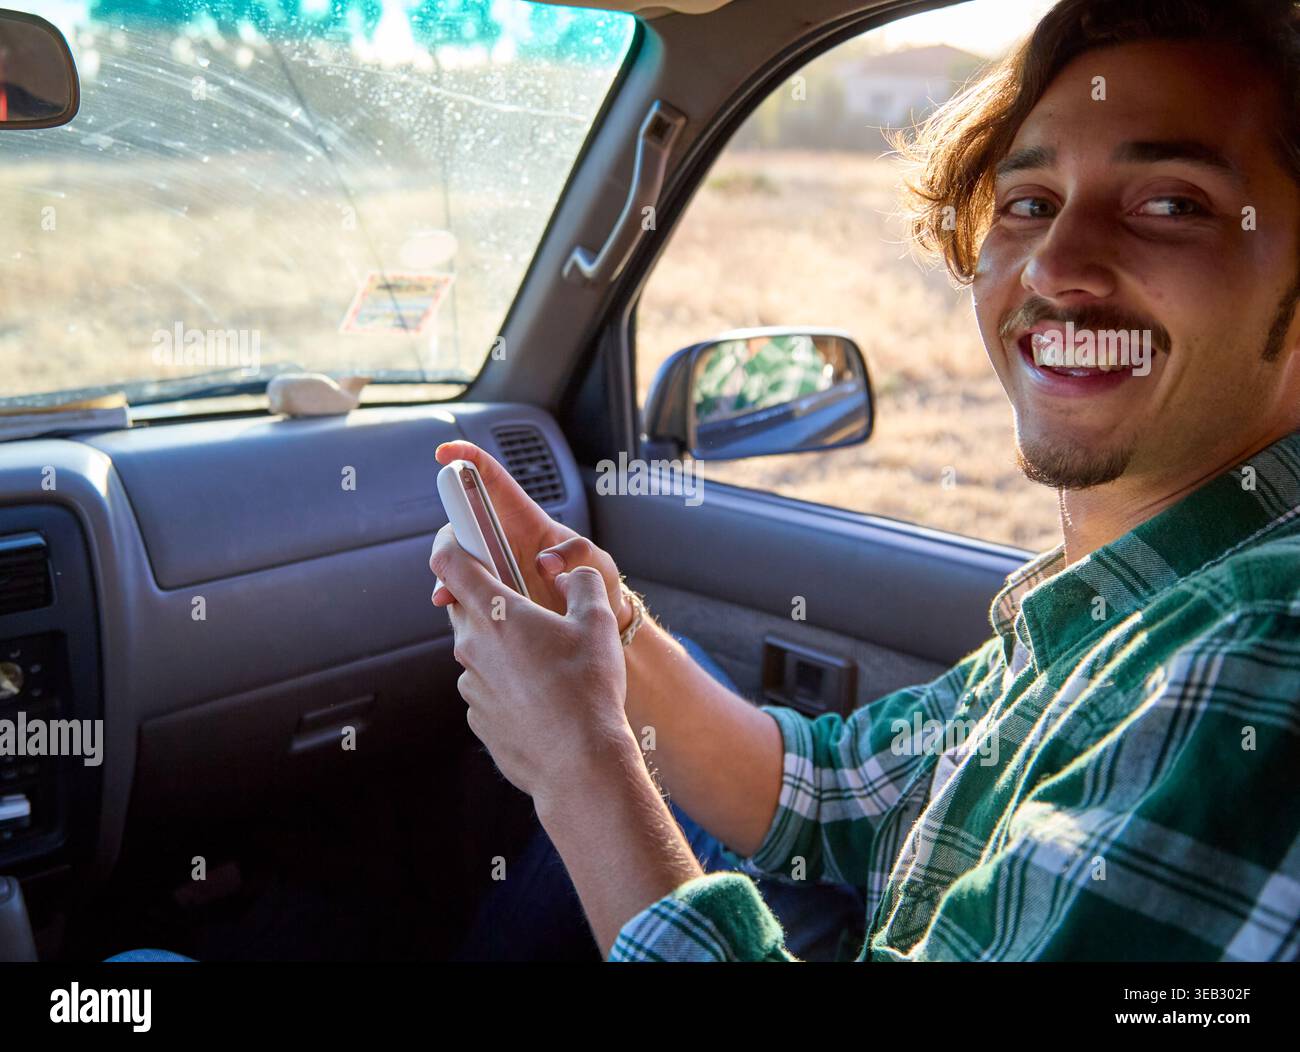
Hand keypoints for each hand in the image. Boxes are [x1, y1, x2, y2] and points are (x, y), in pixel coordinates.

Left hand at [429, 526, 631, 801]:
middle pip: (464, 604)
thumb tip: (572, 573)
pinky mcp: (477, 716)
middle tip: (527, 603)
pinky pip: (487, 685)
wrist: (580, 765)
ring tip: (548, 660)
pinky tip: (543, 695)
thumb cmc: (589, 692)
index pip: (449, 561)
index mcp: (497, 614)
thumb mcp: (599, 621)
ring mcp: (471, 684)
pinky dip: (507, 681)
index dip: (451, 538)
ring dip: (503, 644)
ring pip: (478, 648)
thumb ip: (583, 583)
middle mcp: (473, 646)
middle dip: (489, 597)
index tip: (461, 530)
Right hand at [431, 441, 632, 631]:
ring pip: (455, 560)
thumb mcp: (596, 561)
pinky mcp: (487, 592)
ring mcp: (492, 566)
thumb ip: (577, 553)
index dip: (467, 459)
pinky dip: (454, 596)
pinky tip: (454, 605)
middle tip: (449, 556)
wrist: (593, 620)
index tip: (445, 454)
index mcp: (524, 517)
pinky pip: (462, 589)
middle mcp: (500, 538)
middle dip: (447, 537)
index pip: (490, 478)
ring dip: (447, 573)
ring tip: (451, 592)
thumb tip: (545, 563)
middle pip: (460, 525)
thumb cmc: (593, 580)